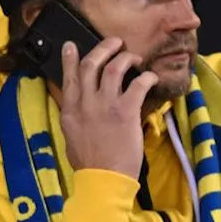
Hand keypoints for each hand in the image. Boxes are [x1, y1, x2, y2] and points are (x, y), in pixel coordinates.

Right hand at [57, 37, 158, 178]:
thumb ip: (75, 117)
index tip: (71, 45)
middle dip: (104, 48)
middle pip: (92, 64)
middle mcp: (85, 103)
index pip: (69, 77)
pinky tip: (151, 77)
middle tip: (115, 43)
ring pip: (115, 67)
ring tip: (134, 57)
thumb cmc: (89, 164)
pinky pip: (138, 83)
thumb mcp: (71, 137)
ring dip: (126, 57)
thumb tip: (80, 105)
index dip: (70, 59)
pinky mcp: (126, 110)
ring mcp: (105, 105)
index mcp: (70, 111)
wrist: (103, 179)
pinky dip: (147, 76)